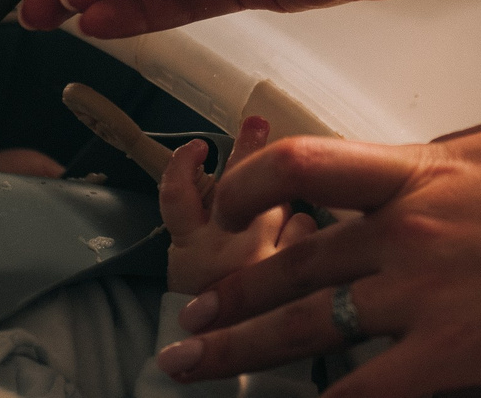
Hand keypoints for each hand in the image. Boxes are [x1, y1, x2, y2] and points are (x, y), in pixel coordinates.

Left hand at [154, 109, 480, 395]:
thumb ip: (458, 150)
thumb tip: (424, 163)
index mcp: (427, 170)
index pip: (304, 165)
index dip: (248, 183)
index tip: (229, 198)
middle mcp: (411, 233)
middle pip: (290, 260)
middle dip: (231, 288)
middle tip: (193, 308)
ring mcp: (426, 300)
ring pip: (306, 327)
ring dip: (240, 348)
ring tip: (192, 361)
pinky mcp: (454, 358)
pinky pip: (365, 391)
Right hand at [161, 116, 289, 295]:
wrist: (223, 356)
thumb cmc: (211, 304)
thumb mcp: (190, 265)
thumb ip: (201, 223)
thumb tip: (228, 174)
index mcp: (188, 245)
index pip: (177, 196)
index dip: (183, 166)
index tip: (197, 146)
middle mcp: (219, 246)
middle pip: (235, 187)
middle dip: (247, 150)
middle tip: (256, 123)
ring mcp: (253, 257)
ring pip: (277, 202)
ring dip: (283, 193)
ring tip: (289, 197)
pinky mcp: (286, 270)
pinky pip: (303, 226)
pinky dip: (303, 222)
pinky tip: (300, 226)